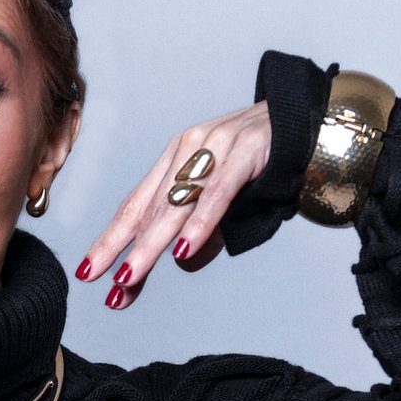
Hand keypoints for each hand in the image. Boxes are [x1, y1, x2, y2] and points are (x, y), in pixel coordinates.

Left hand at [76, 100, 270, 309]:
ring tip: (129, 275)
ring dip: (149, 244)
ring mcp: (214, 147)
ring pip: (175, 204)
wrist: (310, 121)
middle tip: (99, 279)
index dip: (112, 239)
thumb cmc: (265, 162)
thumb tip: (182, 261)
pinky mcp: (245, 152)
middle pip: (147, 206)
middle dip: (119, 247)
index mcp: (176, 160)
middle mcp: (187, 150)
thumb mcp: (227, 202)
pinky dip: (199, 223)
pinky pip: (217, 194)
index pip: (137, 206)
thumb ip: (205, 231)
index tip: (90, 272)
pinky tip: (183, 248)